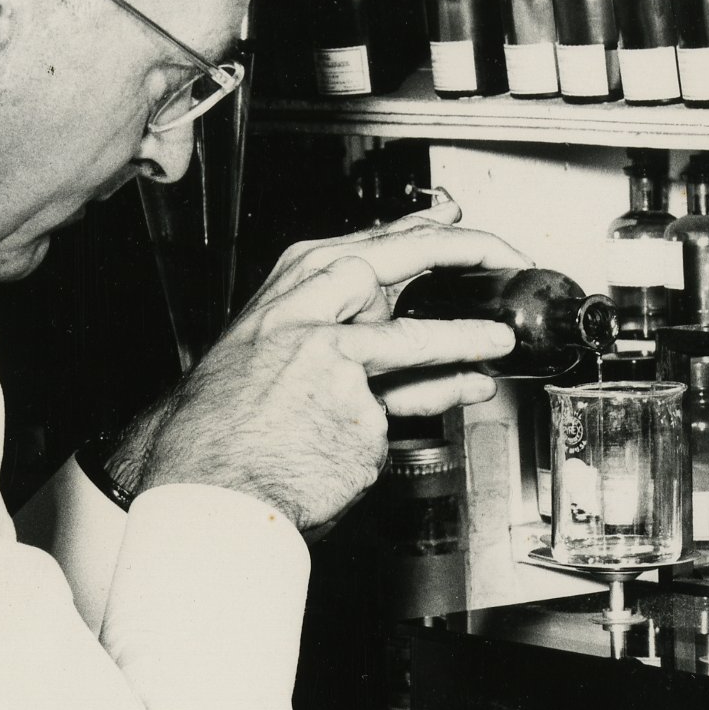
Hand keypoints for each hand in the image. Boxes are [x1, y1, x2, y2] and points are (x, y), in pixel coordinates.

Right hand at [132, 203, 529, 531]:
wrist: (207, 489)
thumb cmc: (226, 432)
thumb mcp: (266, 361)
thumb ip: (328, 331)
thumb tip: (392, 314)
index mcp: (281, 301)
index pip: (358, 249)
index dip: (412, 232)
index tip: (451, 220)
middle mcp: (303, 320)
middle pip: (388, 265)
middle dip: (456, 251)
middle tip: (500, 255)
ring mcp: (328, 365)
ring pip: (412, 339)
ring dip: (466, 335)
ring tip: (501, 337)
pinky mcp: (352, 412)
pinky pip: (409, 405)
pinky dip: (435, 399)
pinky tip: (465, 388)